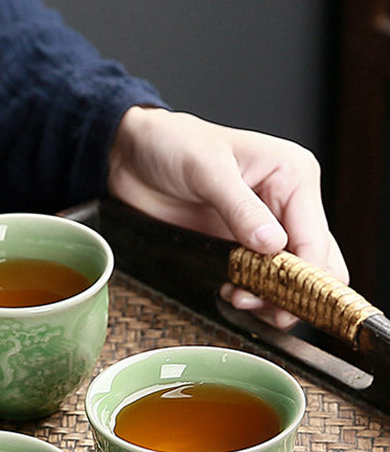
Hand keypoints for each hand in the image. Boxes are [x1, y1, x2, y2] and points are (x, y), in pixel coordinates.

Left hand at [108, 106, 348, 328]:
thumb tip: (272, 244)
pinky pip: (260, 281)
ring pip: (293, 279)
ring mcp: (263, 229)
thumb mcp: (207, 169)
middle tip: (262, 306)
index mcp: (293, 176)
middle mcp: (286, 204)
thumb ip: (240, 208)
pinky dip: (252, 296)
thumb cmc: (173, 145)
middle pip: (317, 263)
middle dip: (296, 293)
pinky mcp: (238, 246)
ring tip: (238, 298)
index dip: (306, 274)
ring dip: (272, 299)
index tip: (282, 298)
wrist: (134, 156)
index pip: (315, 237)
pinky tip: (229, 293)